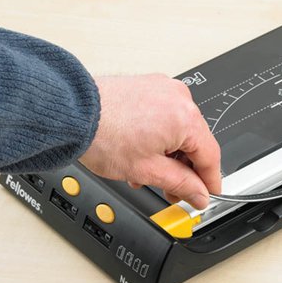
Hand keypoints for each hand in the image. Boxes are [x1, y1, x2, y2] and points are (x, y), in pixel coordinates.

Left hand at [80, 74, 220, 208]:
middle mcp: (179, 98)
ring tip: (150, 175)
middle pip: (196, 143)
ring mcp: (165, 89)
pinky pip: (167, 117)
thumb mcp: (148, 171)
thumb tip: (199, 194)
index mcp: (186, 118)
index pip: (211, 156)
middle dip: (186, 170)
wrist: (70, 114)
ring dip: (171, 155)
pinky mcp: (151, 87)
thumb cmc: (102, 135)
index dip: (210, 181)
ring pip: (181, 131)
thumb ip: (182, 184)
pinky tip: (145, 154)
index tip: (208, 195)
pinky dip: (161, 137)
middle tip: (175, 192)